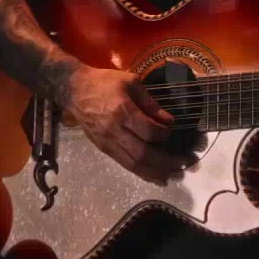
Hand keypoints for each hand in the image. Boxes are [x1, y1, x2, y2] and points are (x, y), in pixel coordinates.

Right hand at [57, 66, 185, 185]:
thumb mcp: (130, 82)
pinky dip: (142, 172)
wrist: (74, 90)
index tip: (171, 131)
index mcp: (122, 111)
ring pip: (134, 164)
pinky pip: (124, 164)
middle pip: (143, 154)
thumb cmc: (104, 82)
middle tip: (183, 163)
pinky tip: (155, 176)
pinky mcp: (103, 148)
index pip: (148, 131)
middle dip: (166, 161)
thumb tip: (168, 120)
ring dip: (156, 173)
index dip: (164, 134)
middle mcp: (114, 130)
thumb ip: (150, 102)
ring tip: (173, 176)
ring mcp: (107, 142)